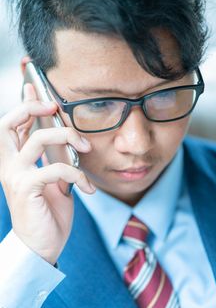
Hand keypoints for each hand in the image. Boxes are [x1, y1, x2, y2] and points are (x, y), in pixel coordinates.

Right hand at [0, 83, 94, 263]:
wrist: (42, 245)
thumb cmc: (48, 211)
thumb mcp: (55, 179)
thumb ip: (55, 157)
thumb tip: (65, 137)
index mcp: (15, 160)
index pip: (13, 124)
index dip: (24, 104)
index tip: (36, 88)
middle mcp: (9, 164)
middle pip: (8, 123)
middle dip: (32, 108)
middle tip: (54, 108)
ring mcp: (14, 176)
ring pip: (38, 139)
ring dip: (68, 137)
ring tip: (86, 148)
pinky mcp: (26, 188)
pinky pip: (55, 168)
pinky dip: (77, 174)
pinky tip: (88, 189)